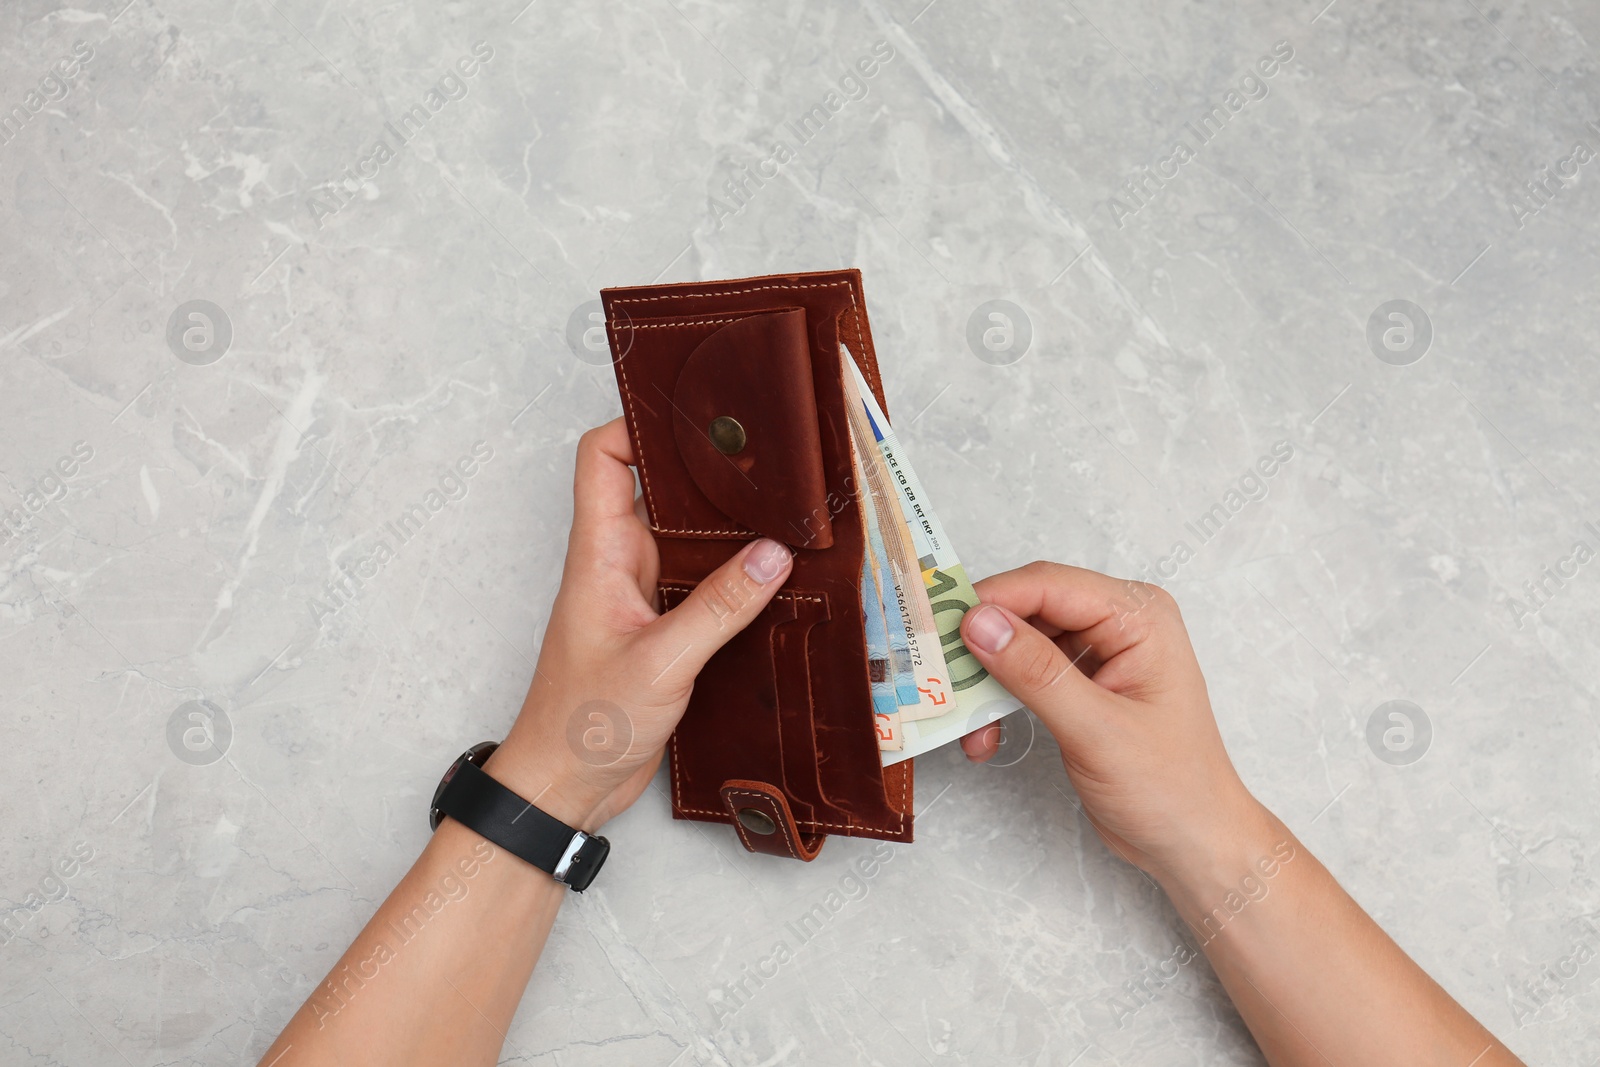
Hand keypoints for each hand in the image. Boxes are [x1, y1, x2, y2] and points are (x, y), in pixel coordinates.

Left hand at [484, 419, 793, 830]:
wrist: (564, 787)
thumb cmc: (583, 724)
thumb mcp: (659, 663)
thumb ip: (717, 609)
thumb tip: (772, 556)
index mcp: (599, 554)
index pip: (602, 459)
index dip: (637, 425)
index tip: (693, 416)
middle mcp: (618, 565)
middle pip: (657, 492)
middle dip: (704, 472)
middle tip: (763, 458)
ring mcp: (640, 597)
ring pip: (686, 541)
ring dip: (727, 529)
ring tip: (785, 510)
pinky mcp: (661, 631)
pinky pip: (700, 586)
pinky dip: (734, 578)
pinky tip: (777, 580)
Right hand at [957, 561, 1266, 886]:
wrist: (1192, 843)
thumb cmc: (1170, 788)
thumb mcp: (1097, 730)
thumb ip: (1036, 673)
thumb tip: (979, 622)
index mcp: (1138, 617)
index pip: (1050, 585)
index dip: (992, 601)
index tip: (938, 628)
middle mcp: (1119, 623)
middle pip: (1029, 609)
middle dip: (983, 644)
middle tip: (940, 677)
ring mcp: (1099, 652)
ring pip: (1020, 641)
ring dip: (986, 680)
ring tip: (969, 724)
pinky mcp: (1081, 683)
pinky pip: (1025, 672)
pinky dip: (999, 700)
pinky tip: (986, 736)